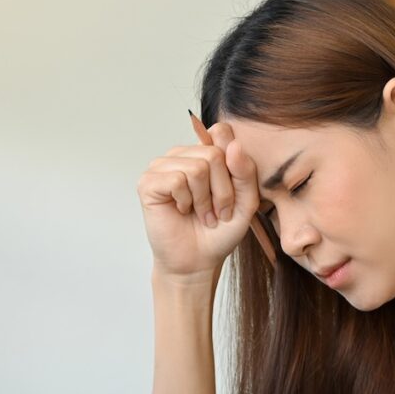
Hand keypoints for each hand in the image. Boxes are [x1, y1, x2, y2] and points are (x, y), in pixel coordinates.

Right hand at [137, 117, 260, 278]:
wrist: (197, 261)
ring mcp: (162, 166)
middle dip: (222, 190)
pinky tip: (182, 211)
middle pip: (213, 153)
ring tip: (202, 215)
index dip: (233, 165)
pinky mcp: (148, 183)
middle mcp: (181, 155)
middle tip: (216, 212)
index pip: (222, 133)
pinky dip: (186, 201)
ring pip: (196, 167)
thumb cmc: (219, 231)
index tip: (231, 194)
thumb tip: (233, 144)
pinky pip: (176, 180)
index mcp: (203, 152)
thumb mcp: (245, 201)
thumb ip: (246, 172)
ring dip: (204, 199)